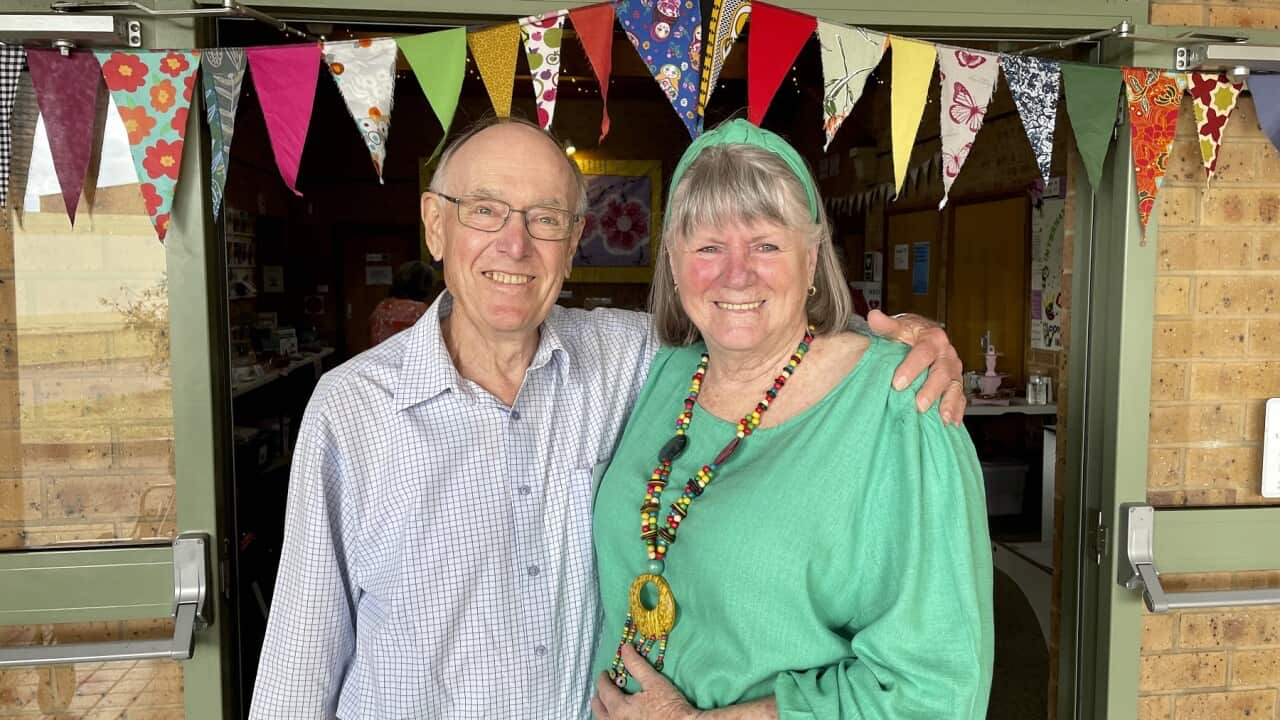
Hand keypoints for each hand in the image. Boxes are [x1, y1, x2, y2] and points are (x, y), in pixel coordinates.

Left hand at [592, 644, 701, 719]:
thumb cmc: (669, 705)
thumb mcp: (654, 682)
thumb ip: (637, 665)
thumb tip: (625, 648)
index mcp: (619, 709)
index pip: (604, 691)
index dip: (603, 680)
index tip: (604, 674)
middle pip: (599, 711)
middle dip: (599, 698)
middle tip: (603, 689)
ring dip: (603, 711)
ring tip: (607, 704)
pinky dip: (611, 719)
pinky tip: (619, 715)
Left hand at [866, 309, 965, 424]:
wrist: (924, 336)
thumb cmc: (910, 334)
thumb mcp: (898, 327)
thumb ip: (886, 326)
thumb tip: (874, 317)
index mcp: (933, 339)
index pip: (923, 353)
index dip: (911, 368)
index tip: (897, 383)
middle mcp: (947, 355)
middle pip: (941, 373)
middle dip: (930, 390)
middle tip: (918, 405)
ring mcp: (954, 371)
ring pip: (954, 387)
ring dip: (948, 403)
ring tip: (940, 418)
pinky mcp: (956, 385)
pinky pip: (960, 398)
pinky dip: (957, 411)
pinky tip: (951, 424)